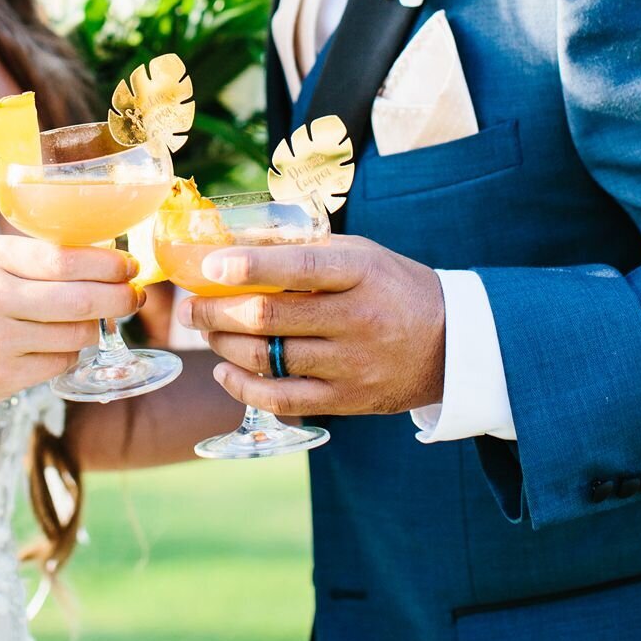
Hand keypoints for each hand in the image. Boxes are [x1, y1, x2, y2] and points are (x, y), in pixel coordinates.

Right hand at [0, 236, 140, 407]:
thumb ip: (33, 257)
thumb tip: (103, 258)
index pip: (64, 258)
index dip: (106, 263)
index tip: (128, 266)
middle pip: (79, 299)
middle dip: (118, 298)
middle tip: (133, 296)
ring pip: (74, 335)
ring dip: (93, 328)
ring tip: (92, 321)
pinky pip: (58, 364)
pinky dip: (70, 354)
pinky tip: (61, 345)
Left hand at [177, 235, 444, 416]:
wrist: (451, 343)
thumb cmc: (390, 286)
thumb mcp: (358, 254)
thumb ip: (301, 248)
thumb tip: (233, 240)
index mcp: (360, 272)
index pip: (298, 266)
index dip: (250, 266)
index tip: (210, 266)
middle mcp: (357, 319)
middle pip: (270, 316)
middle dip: (216, 311)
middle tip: (189, 305)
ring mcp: (351, 364)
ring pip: (268, 358)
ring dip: (223, 344)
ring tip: (205, 331)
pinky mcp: (347, 400)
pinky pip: (282, 400)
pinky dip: (243, 387)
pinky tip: (224, 371)